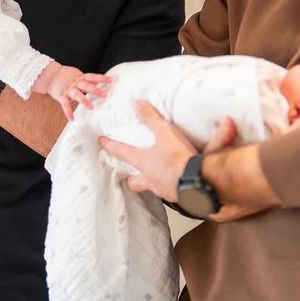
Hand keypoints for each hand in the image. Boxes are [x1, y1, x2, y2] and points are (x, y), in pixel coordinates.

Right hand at [57, 70, 111, 121]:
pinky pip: (65, 105)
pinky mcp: (61, 96)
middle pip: (86, 85)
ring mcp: (68, 90)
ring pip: (77, 94)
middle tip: (104, 95)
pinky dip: (68, 112)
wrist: (50, 75)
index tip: (110, 80)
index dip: (101, 78)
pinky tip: (72, 119)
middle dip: (95, 90)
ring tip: (91, 107)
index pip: (92, 77)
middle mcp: (75, 83)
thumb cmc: (66, 77)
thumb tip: (99, 83)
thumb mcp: (77, 76)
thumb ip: (87, 80)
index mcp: (80, 78)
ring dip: (84, 100)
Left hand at [99, 100, 237, 200]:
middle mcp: (149, 178)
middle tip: (132, 174)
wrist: (197, 180)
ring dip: (153, 183)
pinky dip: (171, 187)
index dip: (110, 146)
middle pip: (134, 181)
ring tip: (159, 177)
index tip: (102, 142)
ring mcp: (162, 189)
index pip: (121, 152)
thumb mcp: (164, 133)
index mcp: (143, 162)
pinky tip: (178, 182)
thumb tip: (138, 104)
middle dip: (132, 178)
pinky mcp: (176, 196)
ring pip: (151, 188)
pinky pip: (169, 192)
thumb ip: (151, 118)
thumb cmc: (177, 158)